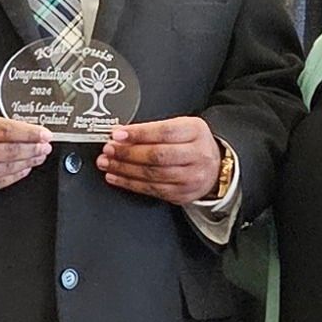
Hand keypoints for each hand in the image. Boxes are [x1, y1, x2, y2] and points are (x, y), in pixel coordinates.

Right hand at [0, 113, 50, 201]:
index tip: (44, 133)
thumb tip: (17, 131)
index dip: (29, 133)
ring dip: (27, 162)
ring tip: (38, 157)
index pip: (5, 130)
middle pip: (9, 150)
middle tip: (46, 146)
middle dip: (32, 148)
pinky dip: (14, 176)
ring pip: (6, 168)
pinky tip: (23, 170)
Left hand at [97, 117, 222, 203]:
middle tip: (109, 150)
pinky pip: (151, 189)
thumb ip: (154, 129)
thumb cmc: (193, 144)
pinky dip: (129, 183)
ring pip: (152, 174)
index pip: (164, 132)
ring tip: (108, 163)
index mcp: (196, 131)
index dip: (138, 134)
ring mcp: (190, 177)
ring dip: (124, 169)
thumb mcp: (182, 127)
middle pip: (157, 155)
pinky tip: (116, 177)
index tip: (118, 134)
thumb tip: (122, 135)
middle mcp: (196, 155)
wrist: (214, 167)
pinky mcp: (181, 194)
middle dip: (128, 153)